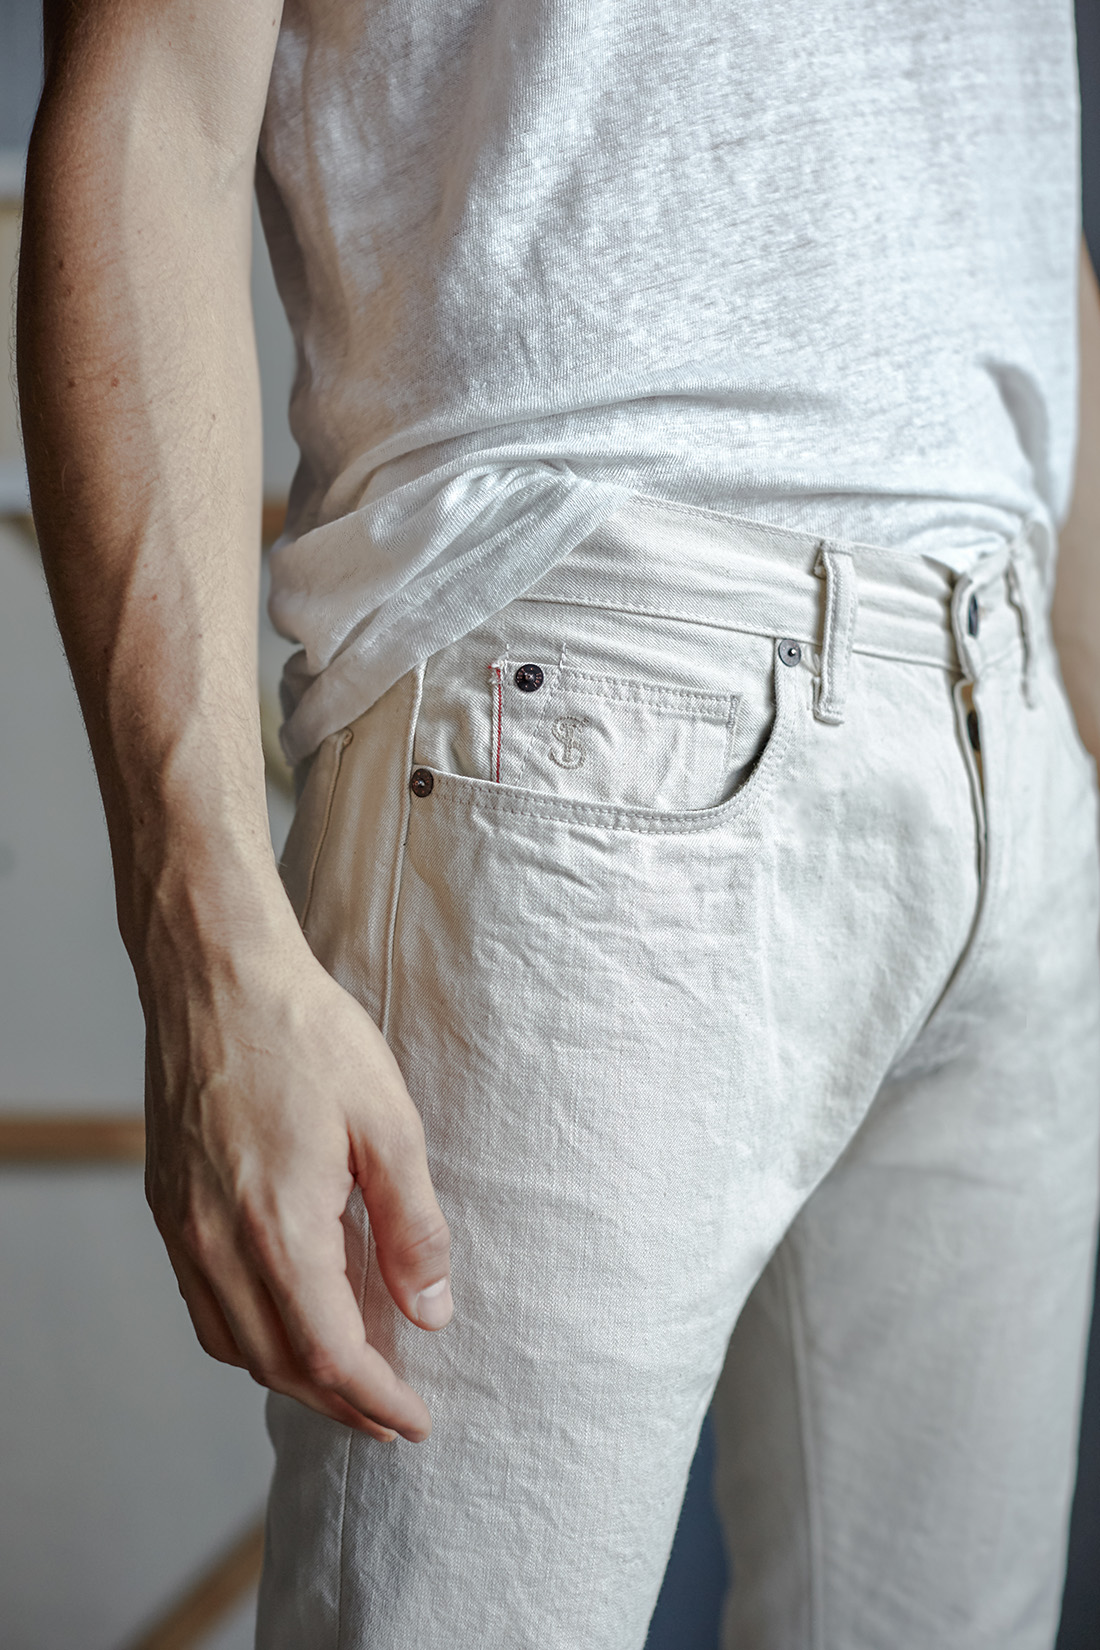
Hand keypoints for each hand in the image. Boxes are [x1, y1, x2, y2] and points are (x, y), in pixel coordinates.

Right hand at [142, 922, 451, 1442]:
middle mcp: (217, 1242)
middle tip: (393, 1414)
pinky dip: (249, 1338)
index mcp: (278, 1226)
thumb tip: (431, 1310)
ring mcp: (183, 1228)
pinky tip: (287, 1320)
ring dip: (294, 1378)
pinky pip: (204, 1306)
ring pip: (235, 1345)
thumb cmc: (305, 1032)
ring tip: (348, 1379)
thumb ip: (413, 1225)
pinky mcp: (169, 1207)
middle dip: (341, 1403)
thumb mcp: (389, 1121)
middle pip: (280, 1366)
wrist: (216, 973)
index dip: (377, 1400)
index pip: (331, 1355)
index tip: (417, 1420)